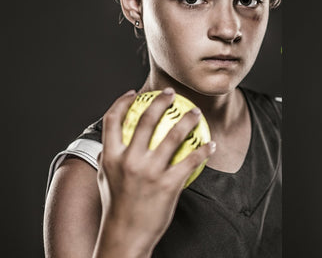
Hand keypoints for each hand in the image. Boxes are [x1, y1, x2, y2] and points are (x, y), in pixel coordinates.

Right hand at [93, 88, 215, 257]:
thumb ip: (107, 159)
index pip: (113, 120)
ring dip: (188, 119)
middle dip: (161, 101)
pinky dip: (203, 149)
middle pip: (146, 120)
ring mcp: (149, 172)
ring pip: (173, 136)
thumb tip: (109, 143)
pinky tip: (211, 144)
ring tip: (196, 112)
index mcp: (110, 156)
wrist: (125, 234)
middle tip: (172, 94)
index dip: (123, 102)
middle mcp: (129, 160)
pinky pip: (190, 160)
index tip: (134, 93)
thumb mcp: (104, 179)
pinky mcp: (168, 184)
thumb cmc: (116, 206)